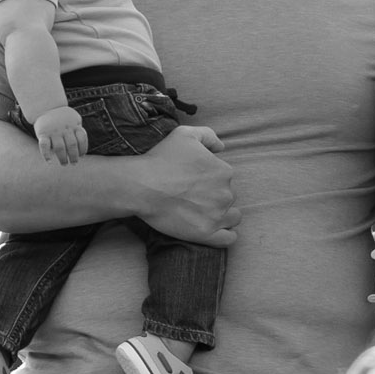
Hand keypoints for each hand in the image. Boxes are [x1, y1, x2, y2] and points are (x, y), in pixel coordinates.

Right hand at [35, 105, 88, 164]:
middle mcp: (64, 128)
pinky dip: (46, 155)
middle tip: (74, 163)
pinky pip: (44, 145)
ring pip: (60, 148)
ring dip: (63, 158)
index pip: (82, 138)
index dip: (83, 148)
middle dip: (74, 156)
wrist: (45, 106)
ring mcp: (53, 131)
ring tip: (64, 164)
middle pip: (72, 145)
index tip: (81, 155)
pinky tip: (50, 162)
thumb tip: (82, 150)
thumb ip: (79, 130)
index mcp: (73, 125)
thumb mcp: (74, 119)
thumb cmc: (62, 117)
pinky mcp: (43, 133)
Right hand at [131, 126, 241, 244]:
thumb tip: (221, 148)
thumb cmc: (161, 158)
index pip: (225, 177)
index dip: (211, 179)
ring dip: (224, 215)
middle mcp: (226, 194)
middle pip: (229, 197)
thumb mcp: (185, 134)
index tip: (195, 182)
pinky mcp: (207, 234)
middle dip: (216, 197)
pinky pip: (229, 239)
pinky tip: (218, 231)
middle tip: (194, 197)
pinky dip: (227, 235)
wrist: (142, 186)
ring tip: (205, 214)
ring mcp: (217, 216)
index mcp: (224, 171)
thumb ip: (208, 136)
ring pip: (233, 217)